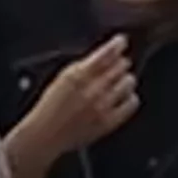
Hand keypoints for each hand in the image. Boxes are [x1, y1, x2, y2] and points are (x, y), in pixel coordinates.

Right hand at [7, 35, 141, 177]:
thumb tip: (106, 54)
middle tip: (118, 65)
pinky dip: (129, 97)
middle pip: (120, 66)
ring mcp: (101, 106)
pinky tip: (123, 97)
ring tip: (119, 81)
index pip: (107, 53)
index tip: (121, 42)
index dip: (118, 44)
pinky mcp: (108, 122)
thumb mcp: (64, 77)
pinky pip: (131, 103)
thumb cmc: (51, 107)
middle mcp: (92, 90)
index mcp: (78, 75)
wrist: (45, 135)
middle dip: (120, 63)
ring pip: (128, 82)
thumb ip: (85, 65)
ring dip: (125, 79)